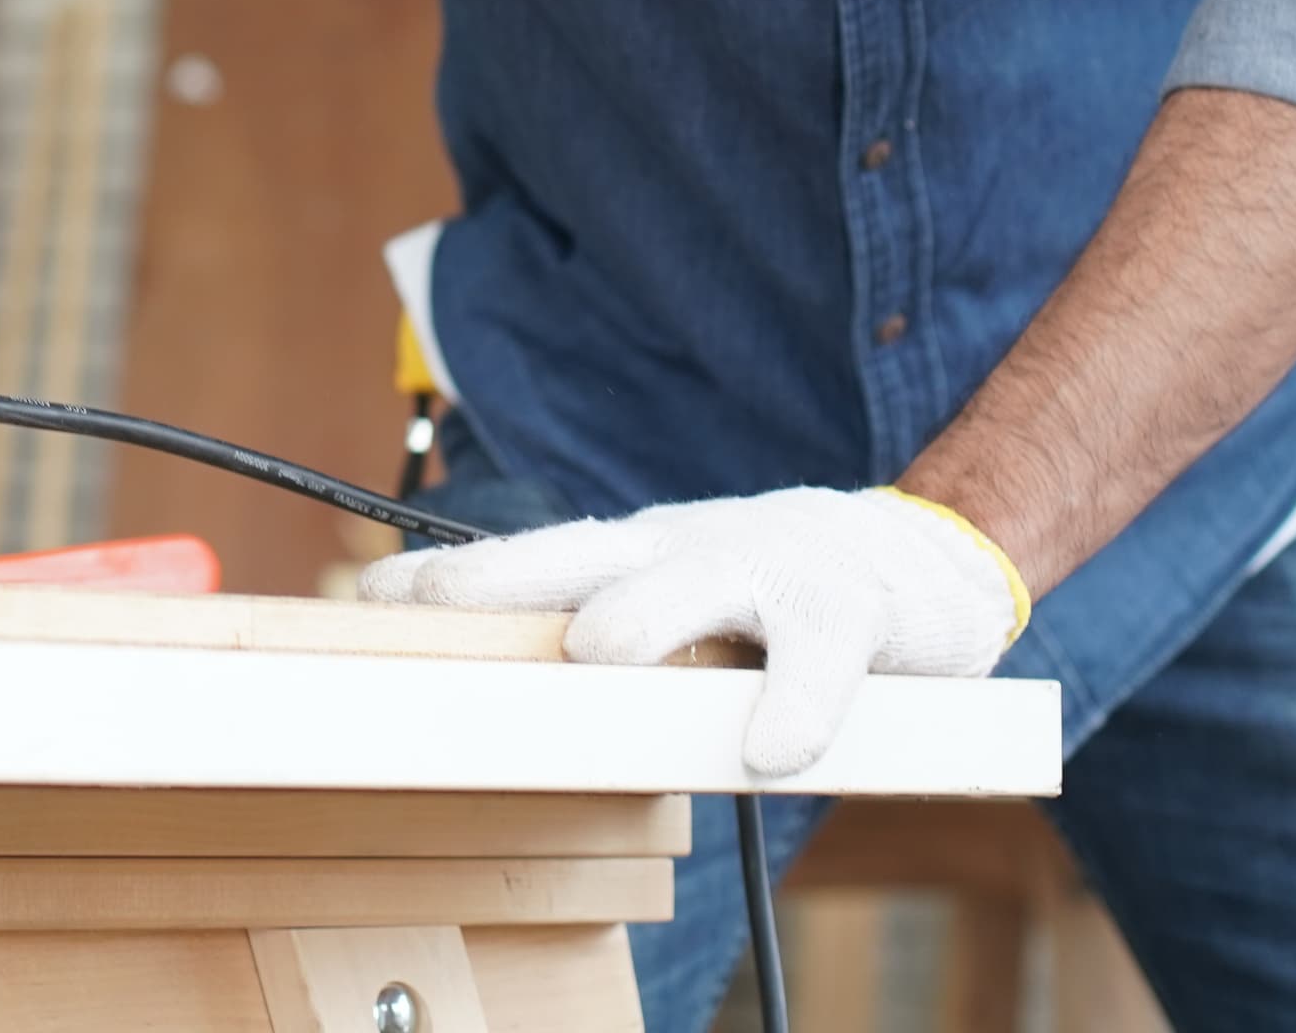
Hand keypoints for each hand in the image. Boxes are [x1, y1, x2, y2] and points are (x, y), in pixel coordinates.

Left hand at [356, 485, 1027, 777]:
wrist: (925, 553)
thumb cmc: (775, 591)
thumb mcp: (680, 604)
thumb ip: (608, 641)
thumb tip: (494, 698)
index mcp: (636, 556)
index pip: (529, 560)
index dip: (454, 579)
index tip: (370, 599)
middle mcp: (688, 550)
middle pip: (582, 554)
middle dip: (504, 576)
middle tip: (435, 605)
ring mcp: (770, 569)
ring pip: (697, 586)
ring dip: (644, 616)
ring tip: (598, 652)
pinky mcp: (851, 609)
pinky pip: (819, 660)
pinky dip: (795, 704)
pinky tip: (773, 746)